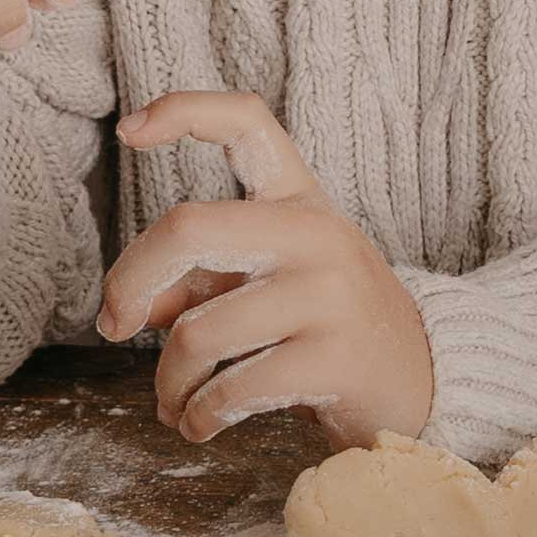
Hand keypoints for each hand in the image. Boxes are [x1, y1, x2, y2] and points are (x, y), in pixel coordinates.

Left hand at [92, 90, 434, 448]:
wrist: (423, 383)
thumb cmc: (329, 329)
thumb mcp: (270, 288)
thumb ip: (201, 283)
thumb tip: (130, 307)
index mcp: (301, 201)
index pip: (247, 123)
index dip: (183, 112)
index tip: (128, 131)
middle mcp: (317, 234)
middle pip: (189, 227)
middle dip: (130, 281)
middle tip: (114, 323)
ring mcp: (330, 294)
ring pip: (198, 331)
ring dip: (169, 382)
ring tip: (176, 403)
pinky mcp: (334, 359)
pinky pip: (231, 389)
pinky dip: (200, 416)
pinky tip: (202, 424)